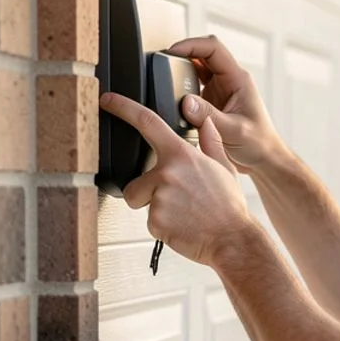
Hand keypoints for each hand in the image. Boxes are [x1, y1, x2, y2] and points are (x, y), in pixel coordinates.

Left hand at [99, 91, 253, 266]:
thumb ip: (210, 143)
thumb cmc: (228, 206)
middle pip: (136, 181)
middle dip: (148, 192)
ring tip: (182, 214)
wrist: (232, 239)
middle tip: (179, 202)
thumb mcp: (224, 168)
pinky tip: (182, 225)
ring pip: (141, 202)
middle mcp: (167, 172)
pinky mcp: (155, 220)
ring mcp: (160, 197)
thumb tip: (207, 123)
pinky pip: (149, 221)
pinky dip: (162, 226)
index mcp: (182, 155)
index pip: (147, 122)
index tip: (107, 101)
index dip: (123, 108)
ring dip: (155, 209)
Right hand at [166, 35, 288, 173]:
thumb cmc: (258, 144)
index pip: (213, 48)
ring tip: (165, 77)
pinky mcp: (212, 102)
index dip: (191, 44)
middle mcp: (229, 81)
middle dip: (182, 54)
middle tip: (163, 62)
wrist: (263, 160)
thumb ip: (209, 116)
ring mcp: (219, 90)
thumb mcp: (234, 130)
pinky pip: (193, 86)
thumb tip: (185, 102)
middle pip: (202, 54)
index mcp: (238, 79)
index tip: (172, 51)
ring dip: (181, 70)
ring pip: (196, 69)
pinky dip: (181, 87)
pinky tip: (173, 97)